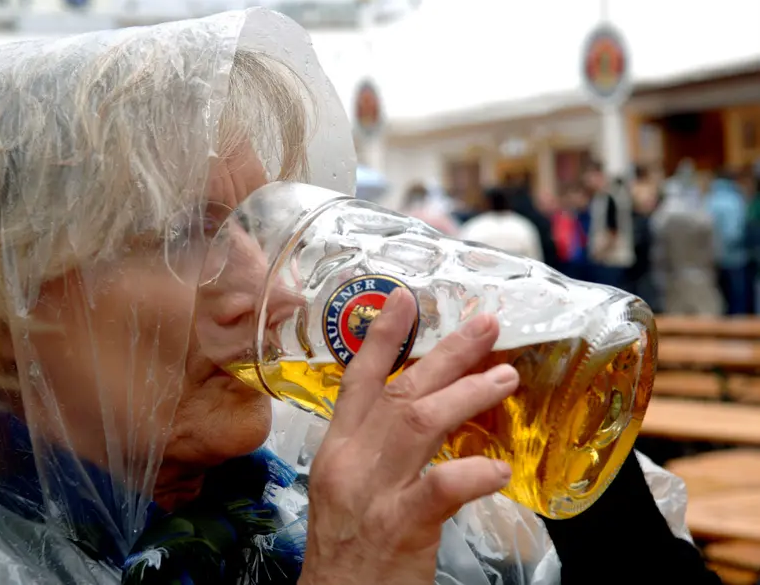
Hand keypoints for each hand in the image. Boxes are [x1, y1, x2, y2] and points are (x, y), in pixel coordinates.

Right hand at [299, 289, 518, 584]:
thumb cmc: (347, 545)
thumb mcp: (350, 486)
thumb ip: (380, 448)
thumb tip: (425, 409)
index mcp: (337, 449)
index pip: (358, 379)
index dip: (383, 336)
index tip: (406, 297)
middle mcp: (350, 461)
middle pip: (400, 392)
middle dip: (446, 353)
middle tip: (486, 326)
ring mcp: (373, 492)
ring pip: (419, 424)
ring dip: (467, 395)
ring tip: (506, 377)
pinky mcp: (398, 526)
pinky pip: (439, 489)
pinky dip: (472, 473)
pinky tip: (500, 467)